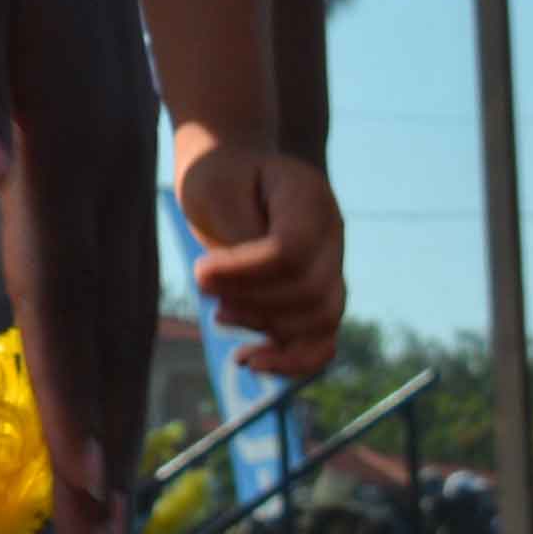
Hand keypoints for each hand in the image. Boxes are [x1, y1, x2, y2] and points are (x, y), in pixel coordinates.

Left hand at [0, 0, 155, 533]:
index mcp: (65, 132)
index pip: (67, 290)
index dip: (74, 394)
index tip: (81, 489)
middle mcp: (110, 154)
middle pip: (113, 320)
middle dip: (109, 439)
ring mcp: (123, 146)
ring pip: (127, 297)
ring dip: (119, 399)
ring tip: (111, 497)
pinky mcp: (115, 131)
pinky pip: (119, 258)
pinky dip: (116, 331)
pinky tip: (106, 370)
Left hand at [173, 133, 344, 380]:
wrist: (233, 172)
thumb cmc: (219, 176)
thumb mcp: (215, 189)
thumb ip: (236, 237)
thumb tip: (239, 294)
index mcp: (309, 196)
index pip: (290, 252)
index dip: (245, 273)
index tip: (200, 272)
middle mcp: (331, 235)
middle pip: (309, 290)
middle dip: (251, 301)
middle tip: (203, 287)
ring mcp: (332, 268)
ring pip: (321, 321)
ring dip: (266, 328)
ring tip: (219, 315)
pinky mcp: (318, 297)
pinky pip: (322, 341)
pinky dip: (291, 360)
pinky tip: (249, 361)